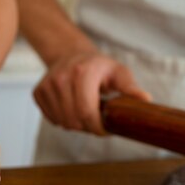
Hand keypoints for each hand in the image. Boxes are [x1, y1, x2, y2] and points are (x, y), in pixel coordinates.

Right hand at [34, 50, 151, 134]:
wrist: (70, 54)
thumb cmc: (98, 67)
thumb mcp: (118, 72)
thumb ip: (130, 88)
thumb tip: (146, 100)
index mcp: (82, 73)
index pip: (87, 113)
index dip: (98, 127)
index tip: (106, 130)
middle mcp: (60, 79)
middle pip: (74, 121)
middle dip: (88, 127)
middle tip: (98, 121)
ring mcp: (47, 86)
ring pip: (63, 122)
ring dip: (76, 124)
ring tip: (85, 111)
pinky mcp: (38, 93)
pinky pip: (52, 119)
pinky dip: (64, 120)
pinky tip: (72, 108)